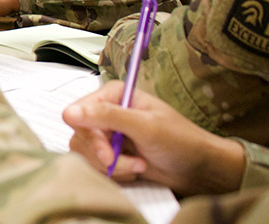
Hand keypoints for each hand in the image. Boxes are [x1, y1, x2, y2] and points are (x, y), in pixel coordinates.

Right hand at [63, 80, 244, 195]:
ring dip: (114, 166)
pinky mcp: (111, 154)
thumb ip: (107, 116)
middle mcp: (107, 112)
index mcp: (113, 95)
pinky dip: (116, 173)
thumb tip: (69, 112)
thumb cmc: (180, 141)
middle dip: (106, 155)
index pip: (79, 112)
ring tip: (139, 166)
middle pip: (81, 136)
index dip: (91, 136)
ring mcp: (108, 134)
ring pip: (86, 153)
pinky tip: (136, 171)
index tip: (107, 154)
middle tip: (133, 164)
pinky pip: (96, 165)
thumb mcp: (144, 126)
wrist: (199, 170)